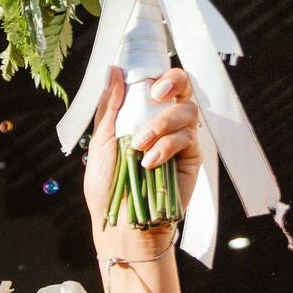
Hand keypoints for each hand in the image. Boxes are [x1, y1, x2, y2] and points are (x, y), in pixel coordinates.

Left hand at [83, 66, 202, 237]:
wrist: (122, 221)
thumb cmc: (108, 184)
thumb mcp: (101, 142)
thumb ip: (109, 107)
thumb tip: (113, 70)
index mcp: (141, 114)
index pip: (157, 82)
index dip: (157, 73)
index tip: (144, 80)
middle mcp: (164, 121)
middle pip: (183, 87)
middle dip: (174, 82)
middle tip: (156, 94)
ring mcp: (180, 138)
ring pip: (187, 110)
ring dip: (162, 123)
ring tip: (140, 144)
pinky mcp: (192, 156)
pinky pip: (188, 137)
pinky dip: (166, 147)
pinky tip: (149, 163)